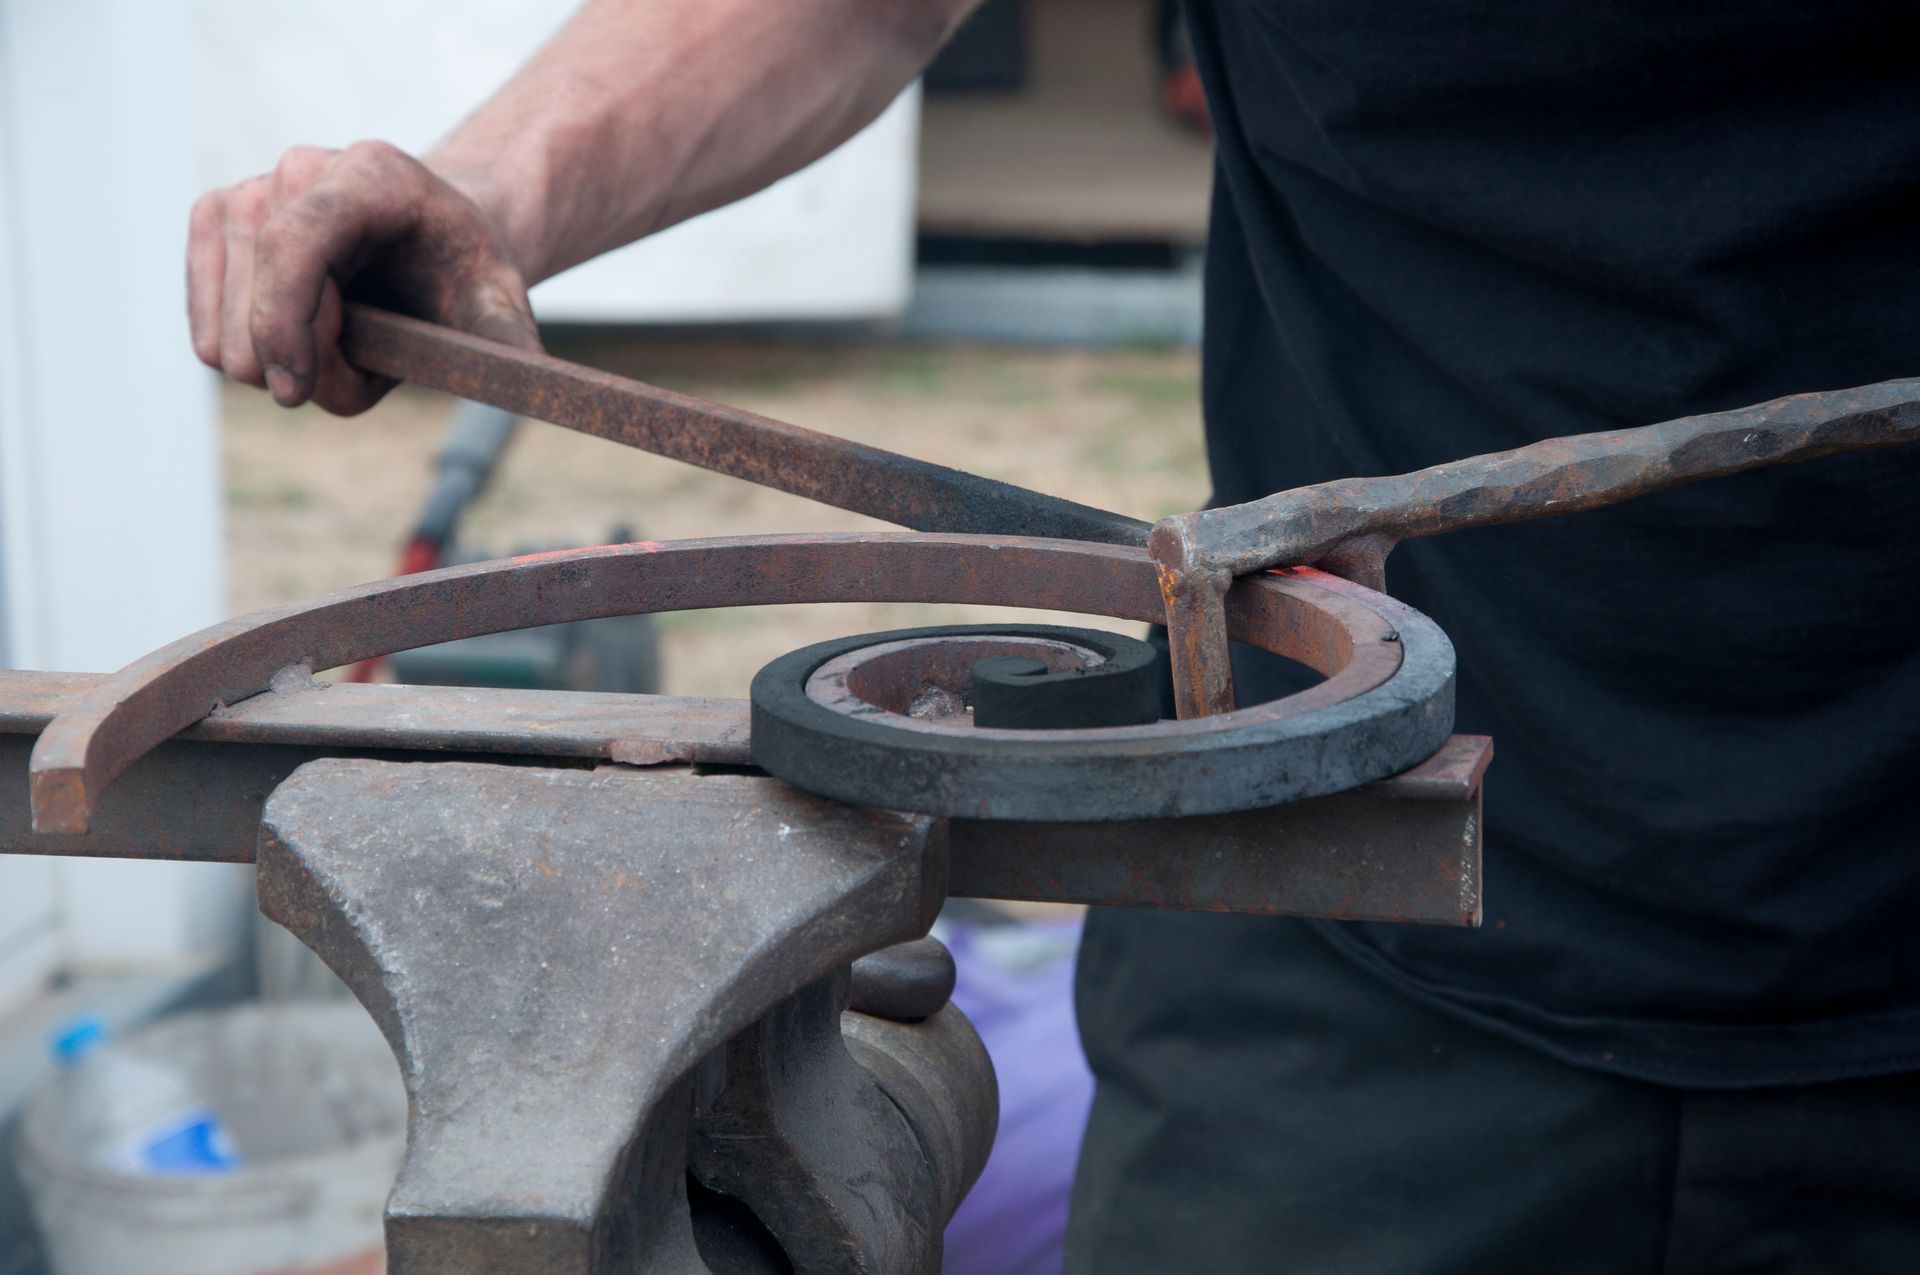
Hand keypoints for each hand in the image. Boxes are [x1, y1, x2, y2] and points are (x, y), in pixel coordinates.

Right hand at [187, 140, 538, 414]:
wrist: (435, 235)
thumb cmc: (466, 274)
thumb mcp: (502, 308)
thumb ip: (510, 346)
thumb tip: (527, 385)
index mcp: (374, 175)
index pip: (293, 242)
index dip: (284, 323)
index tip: (295, 394)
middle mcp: (301, 168)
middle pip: (252, 300)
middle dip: (306, 362)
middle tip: (369, 356)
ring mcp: (248, 190)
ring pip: (223, 331)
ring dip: (286, 365)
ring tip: (347, 341)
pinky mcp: (214, 221)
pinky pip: (205, 329)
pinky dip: (254, 355)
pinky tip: (305, 336)